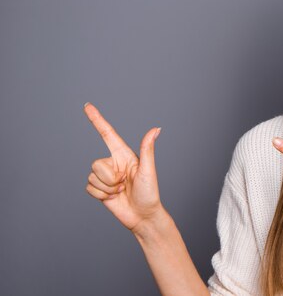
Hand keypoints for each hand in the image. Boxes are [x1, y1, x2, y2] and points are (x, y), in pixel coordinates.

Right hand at [84, 102, 163, 233]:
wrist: (142, 216)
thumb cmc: (149, 193)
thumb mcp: (148, 170)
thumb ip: (147, 149)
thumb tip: (156, 128)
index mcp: (124, 155)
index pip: (107, 134)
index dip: (97, 119)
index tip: (87, 106)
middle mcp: (113, 163)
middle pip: (96, 163)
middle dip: (109, 178)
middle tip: (124, 184)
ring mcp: (106, 176)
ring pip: (92, 176)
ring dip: (106, 188)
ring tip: (120, 191)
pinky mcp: (99, 189)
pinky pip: (89, 188)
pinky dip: (101, 195)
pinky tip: (113, 198)